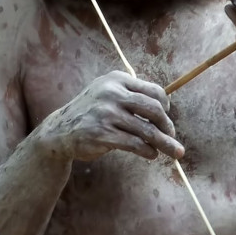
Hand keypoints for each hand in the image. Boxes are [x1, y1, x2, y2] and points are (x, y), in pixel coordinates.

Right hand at [41, 71, 183, 162]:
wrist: (60, 131)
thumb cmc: (91, 113)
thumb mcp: (107, 93)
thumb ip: (131, 96)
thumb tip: (166, 108)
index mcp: (116, 79)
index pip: (153, 91)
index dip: (166, 106)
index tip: (167, 117)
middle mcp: (112, 93)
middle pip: (154, 109)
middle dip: (168, 126)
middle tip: (172, 136)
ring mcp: (106, 113)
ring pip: (147, 130)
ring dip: (164, 143)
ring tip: (175, 152)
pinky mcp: (103, 134)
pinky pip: (135, 144)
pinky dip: (148, 151)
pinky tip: (152, 154)